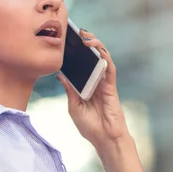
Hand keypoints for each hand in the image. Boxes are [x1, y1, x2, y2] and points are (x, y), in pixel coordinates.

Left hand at [57, 29, 129, 148]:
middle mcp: (96, 81)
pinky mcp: (111, 87)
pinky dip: (105, 57)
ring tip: (86, 36)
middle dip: (86, 42)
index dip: (75, 52)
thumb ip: (70, 90)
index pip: (81, 64)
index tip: (66, 41)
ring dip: (96, 45)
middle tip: (78, 32)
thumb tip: (61, 75)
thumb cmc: (90, 126)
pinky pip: (109, 68)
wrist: (105, 139)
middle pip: (92, 57)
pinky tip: (98, 49)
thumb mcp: (74, 107)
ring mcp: (104, 83)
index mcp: (86, 86)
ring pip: (102, 58)